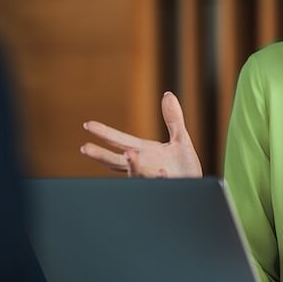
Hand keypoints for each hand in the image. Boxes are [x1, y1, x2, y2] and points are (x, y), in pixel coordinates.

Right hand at [80, 91, 202, 177]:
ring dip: (133, 165)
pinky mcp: (165, 186)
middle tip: (85, 148)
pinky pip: (160, 182)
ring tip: (129, 154)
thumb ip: (173, 119)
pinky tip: (162, 172)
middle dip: (101, 155)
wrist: (197, 186)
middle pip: (116, 161)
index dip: (104, 133)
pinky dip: (160, 177)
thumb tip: (168, 94)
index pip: (119, 141)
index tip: (88, 124)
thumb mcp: (181, 139)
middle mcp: (143, 166)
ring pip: (137, 173)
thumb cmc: (185, 167)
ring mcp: (151, 178)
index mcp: (143, 152)